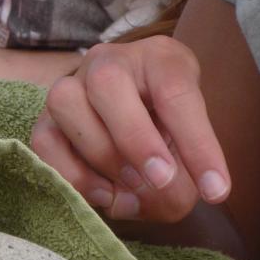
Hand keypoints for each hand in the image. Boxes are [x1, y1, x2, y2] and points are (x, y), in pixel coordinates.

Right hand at [31, 35, 230, 223]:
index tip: (216, 191)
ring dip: (102, 155)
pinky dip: (73, 174)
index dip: (197, 143)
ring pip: (66, 104)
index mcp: (159, 58)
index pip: (176, 91)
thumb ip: (185, 174)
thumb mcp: (189, 140)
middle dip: (135, 139)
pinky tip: (104, 194)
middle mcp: (109, 62)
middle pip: (108, 82)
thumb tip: (159, 200)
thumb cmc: (168, 126)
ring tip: (130, 189)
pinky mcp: (45, 118)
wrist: (136, 115)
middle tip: (161, 180)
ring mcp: (71, 84)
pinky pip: (43, 141)